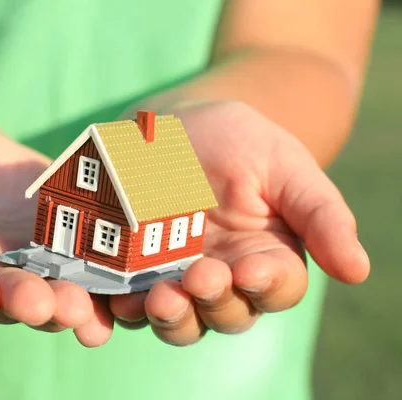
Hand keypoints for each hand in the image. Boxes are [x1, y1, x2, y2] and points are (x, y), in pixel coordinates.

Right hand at [0, 119, 113, 345]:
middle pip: (7, 297)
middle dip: (26, 302)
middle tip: (45, 305)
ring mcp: (31, 267)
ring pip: (51, 295)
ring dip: (69, 306)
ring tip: (86, 310)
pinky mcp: (67, 251)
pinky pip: (86, 274)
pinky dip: (103, 289)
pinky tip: (122, 294)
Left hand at [110, 102, 369, 344]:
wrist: (178, 125)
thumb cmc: (240, 141)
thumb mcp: (285, 165)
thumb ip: (320, 215)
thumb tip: (359, 271)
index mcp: (267, 257)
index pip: (276, 287)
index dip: (266, 284)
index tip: (250, 268)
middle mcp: (224, 278)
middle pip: (225, 314)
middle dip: (214, 302)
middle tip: (198, 280)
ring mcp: (176, 278)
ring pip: (178, 318)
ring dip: (170, 314)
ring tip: (157, 297)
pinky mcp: (134, 272)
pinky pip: (130, 300)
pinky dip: (124, 305)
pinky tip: (117, 298)